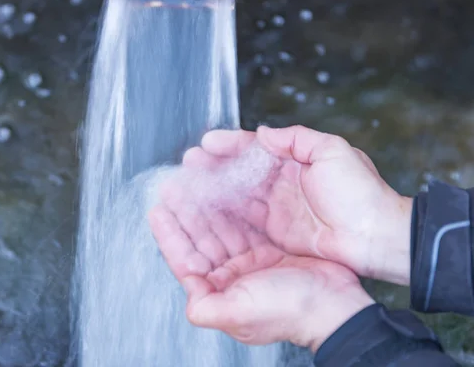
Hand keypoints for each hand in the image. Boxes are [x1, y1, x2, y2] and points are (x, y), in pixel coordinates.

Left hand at [148, 158, 374, 351]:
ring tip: (193, 179)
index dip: (169, 234)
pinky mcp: (269, 247)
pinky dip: (233, 204)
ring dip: (206, 203)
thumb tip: (187, 298)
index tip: (158, 210)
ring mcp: (250, 259)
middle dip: (185, 211)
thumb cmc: (290, 312)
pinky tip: (224, 188)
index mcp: (220, 290)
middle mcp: (231, 275)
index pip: (185, 258)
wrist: (334, 306)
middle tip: (173, 185)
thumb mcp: (241, 313)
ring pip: (220, 225)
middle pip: (200, 237)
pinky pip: (244, 220)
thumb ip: (207, 308)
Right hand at [187, 125, 411, 285]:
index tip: (207, 142)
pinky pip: (245, 220)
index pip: (256, 148)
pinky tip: (207, 207)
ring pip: (238, 195)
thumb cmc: (361, 193)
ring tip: (190, 182)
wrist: (375, 237)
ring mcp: (277, 208)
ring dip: (215, 188)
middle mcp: (282, 183)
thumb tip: (263, 133)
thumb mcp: (333, 151)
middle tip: (190, 161)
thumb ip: (296, 138)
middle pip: (241, 172)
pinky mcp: (275, 232)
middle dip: (214, 165)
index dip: (230, 144)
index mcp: (295, 160)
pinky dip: (225, 213)